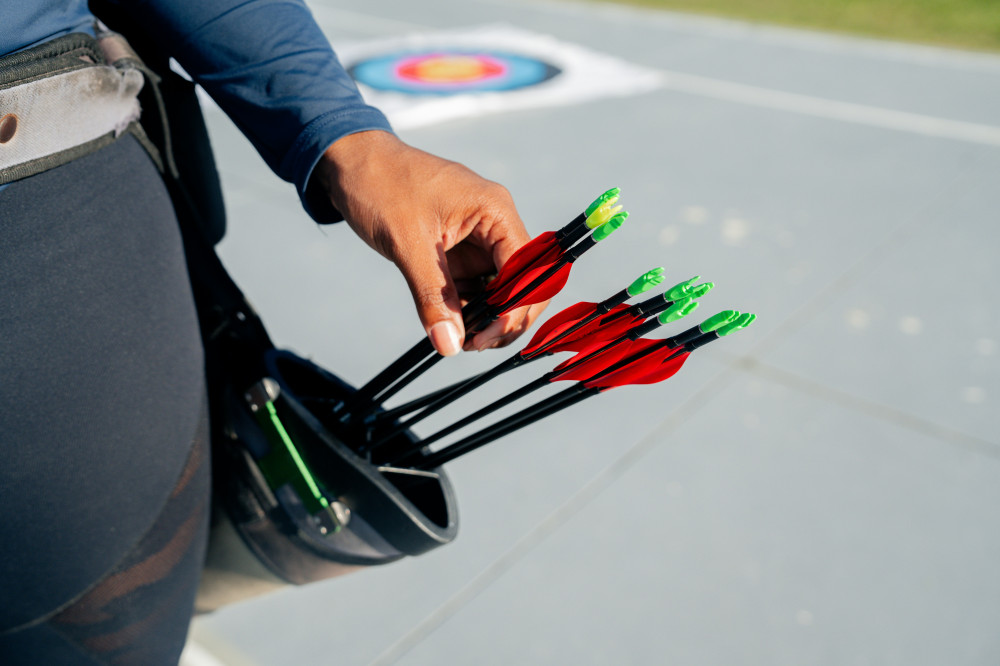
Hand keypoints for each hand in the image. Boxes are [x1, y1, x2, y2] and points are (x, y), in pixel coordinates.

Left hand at [314, 130, 546, 355]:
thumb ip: (433, 296)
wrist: (351, 163)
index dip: (516, 306)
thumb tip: (450, 342)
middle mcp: (495, 224)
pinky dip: (470, 308)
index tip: (488, 335)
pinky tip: (453, 325)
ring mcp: (479, 239)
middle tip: (476, 344)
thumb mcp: (408, 244)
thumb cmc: (381, 184)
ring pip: (502, 289)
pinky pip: (477, 286)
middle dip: (508, 317)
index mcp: (495, 210)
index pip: (528, 267)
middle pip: (525, 281)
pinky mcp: (461, 251)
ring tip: (461, 339)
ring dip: (488, 317)